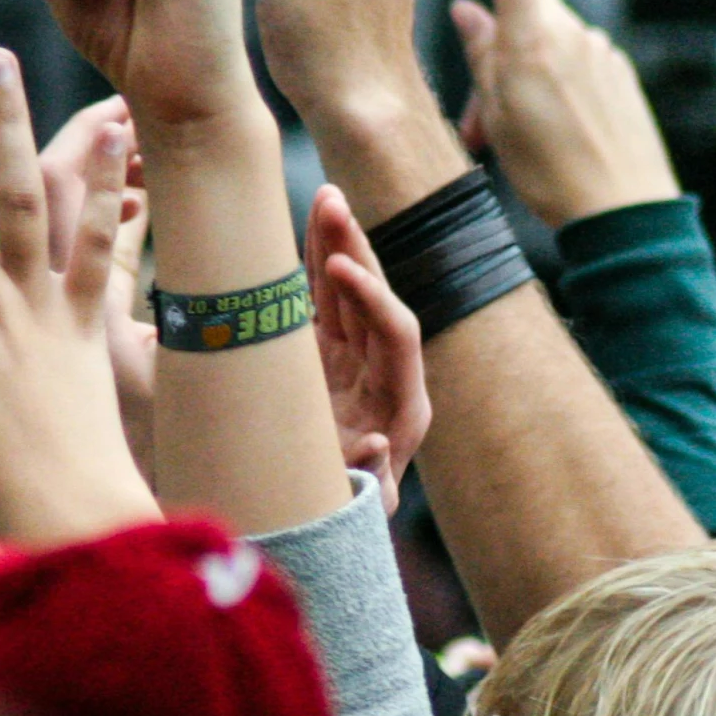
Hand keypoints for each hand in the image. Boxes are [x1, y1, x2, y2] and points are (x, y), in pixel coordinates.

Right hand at [306, 187, 429, 514]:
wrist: (326, 518)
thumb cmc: (342, 516)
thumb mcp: (359, 505)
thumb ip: (371, 478)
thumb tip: (377, 444)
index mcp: (404, 405)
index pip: (397, 334)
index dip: (372, 298)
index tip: (340, 268)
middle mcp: (386, 376)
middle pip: (376, 300)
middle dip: (355, 250)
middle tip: (330, 203)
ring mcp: (355, 362)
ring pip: (348, 294)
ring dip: (336, 245)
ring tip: (324, 197)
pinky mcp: (327, 359)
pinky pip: (324, 304)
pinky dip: (315, 267)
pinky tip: (310, 229)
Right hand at [432, 0, 678, 228]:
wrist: (625, 215)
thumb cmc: (553, 172)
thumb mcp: (498, 116)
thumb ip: (482, 56)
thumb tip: (469, 14)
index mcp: (534, 39)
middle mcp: (572, 35)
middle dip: (482, 20)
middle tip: (452, 42)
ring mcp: (599, 56)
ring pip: (539, 43)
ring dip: (508, 72)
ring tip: (487, 132)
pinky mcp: (616, 79)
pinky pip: (568, 69)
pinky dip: (540, 89)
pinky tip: (531, 136)